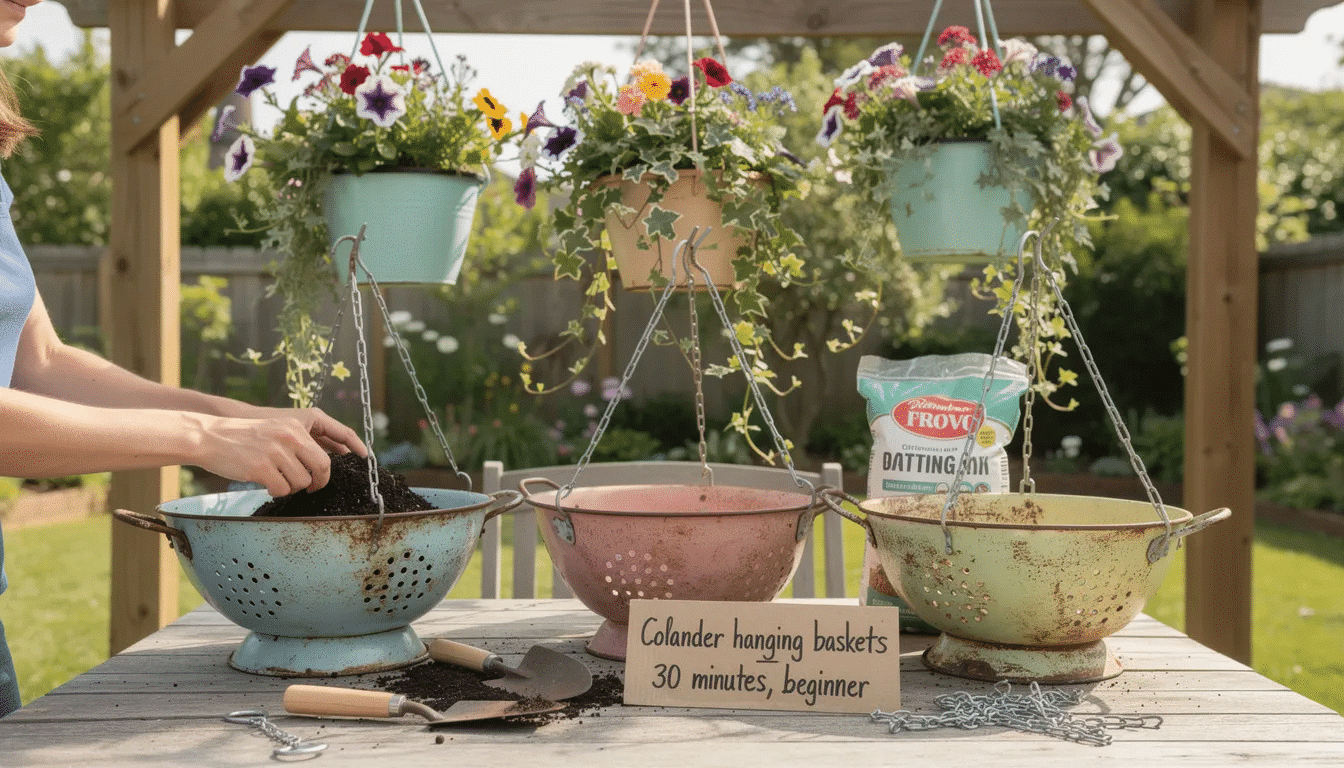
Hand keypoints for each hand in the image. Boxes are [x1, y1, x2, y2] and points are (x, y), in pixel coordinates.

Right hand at [194, 409, 366, 496]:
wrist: (210, 437)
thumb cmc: (244, 437)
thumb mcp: (277, 430)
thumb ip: (300, 440)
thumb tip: (328, 458)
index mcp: (295, 427)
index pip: (332, 442)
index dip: (352, 448)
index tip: (365, 458)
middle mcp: (290, 437)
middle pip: (321, 469)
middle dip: (319, 483)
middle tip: (313, 488)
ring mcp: (276, 453)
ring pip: (301, 483)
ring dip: (292, 486)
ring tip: (277, 479)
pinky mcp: (262, 469)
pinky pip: (282, 490)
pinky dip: (276, 490)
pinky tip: (265, 482)